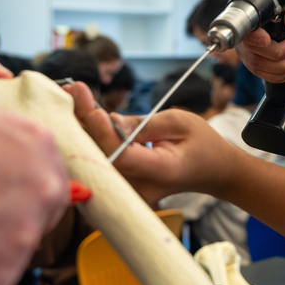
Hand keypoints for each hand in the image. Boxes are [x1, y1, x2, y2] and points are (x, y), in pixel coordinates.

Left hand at [65, 82, 238, 203]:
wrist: (213, 172)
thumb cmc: (201, 144)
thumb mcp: (180, 122)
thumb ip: (143, 123)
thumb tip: (108, 120)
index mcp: (162, 172)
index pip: (123, 157)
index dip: (105, 134)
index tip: (95, 109)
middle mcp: (141, 189)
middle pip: (101, 159)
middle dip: (83, 122)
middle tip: (71, 90)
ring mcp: (129, 194)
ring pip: (95, 160)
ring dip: (81, 127)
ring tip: (71, 94)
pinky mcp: (121, 190)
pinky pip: (99, 162)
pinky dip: (88, 138)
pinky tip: (79, 114)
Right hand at [237, 0, 284, 83]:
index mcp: (254, 15)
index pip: (246, 29)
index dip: (255, 37)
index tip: (268, 40)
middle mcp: (245, 33)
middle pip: (252, 51)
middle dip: (278, 54)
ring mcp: (246, 48)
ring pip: (256, 65)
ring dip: (280, 66)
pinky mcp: (252, 61)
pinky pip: (259, 73)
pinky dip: (277, 76)